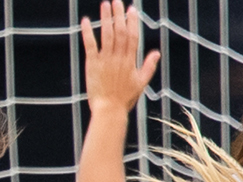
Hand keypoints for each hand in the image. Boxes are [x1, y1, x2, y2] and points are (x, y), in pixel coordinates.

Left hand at [81, 2, 161, 116]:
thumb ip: (149, 66)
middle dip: (118, 15)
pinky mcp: (92, 64)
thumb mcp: (141, 83)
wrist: (109, 110)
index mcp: (130, 60)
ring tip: (105, 4)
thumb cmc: (125, 98)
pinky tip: (85, 21)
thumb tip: (157, 52)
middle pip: (119, 31)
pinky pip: (90, 45)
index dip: (132, 21)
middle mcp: (118, 57)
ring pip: (106, 35)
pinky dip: (87, 32)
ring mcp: (105, 60)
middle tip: (117, 1)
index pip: (133, 35)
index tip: (132, 9)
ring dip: (105, 18)